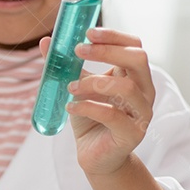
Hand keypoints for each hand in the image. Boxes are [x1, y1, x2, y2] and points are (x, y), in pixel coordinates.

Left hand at [41, 27, 155, 175]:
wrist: (95, 156)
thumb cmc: (90, 119)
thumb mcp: (76, 88)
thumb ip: (65, 66)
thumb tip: (45, 42)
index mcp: (134, 76)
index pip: (133, 45)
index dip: (112, 36)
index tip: (87, 33)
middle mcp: (144, 91)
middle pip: (138, 58)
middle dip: (107, 51)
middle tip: (79, 51)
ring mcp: (141, 113)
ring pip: (126, 88)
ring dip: (93, 82)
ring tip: (70, 87)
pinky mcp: (132, 134)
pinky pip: (112, 115)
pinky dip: (87, 107)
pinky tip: (70, 107)